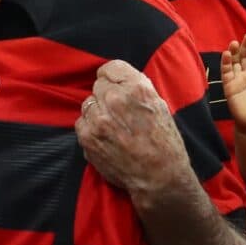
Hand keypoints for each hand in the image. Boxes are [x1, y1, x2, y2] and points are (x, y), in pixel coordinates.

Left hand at [76, 61, 196, 207]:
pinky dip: (90, 128)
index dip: (112, 78)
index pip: (110, 68)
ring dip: (98, 113)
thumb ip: (137, 88)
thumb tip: (119, 79)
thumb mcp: (159, 105)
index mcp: (136, 88)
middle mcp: (115, 100)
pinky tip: (106, 138)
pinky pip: (81, 122)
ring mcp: (99, 119)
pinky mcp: (87, 136)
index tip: (115, 86)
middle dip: (107, 97)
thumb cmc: (164, 142)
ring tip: (113, 128)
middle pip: (98, 86)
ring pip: (89, 104)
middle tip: (119, 113)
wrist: (159, 176)